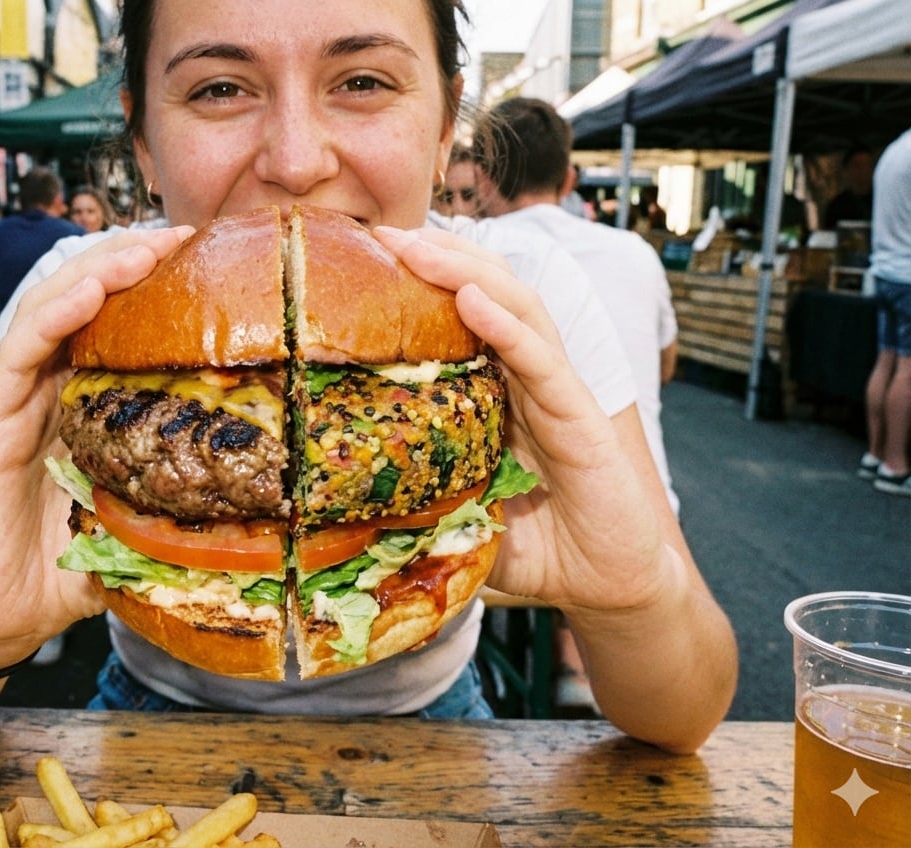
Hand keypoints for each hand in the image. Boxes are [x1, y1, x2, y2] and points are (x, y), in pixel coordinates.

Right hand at [0, 226, 194, 655]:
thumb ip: (180, 506)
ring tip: (143, 245)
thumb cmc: (63, 571)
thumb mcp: (138, 528)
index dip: (154, 292)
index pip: (117, 332)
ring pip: (51, 312)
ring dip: (96, 271)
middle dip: (130, 262)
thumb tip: (262, 508)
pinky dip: (51, 315)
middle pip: (86, 304)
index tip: (204, 262)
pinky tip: (87, 288)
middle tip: (180, 234)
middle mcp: (48, 394)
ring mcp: (15, 404)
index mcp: (84, 410)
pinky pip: (18, 354)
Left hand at [373, 226, 667, 614]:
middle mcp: (527, 381)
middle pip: (485, 294)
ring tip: (418, 246)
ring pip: (517, 310)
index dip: (420, 284)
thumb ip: (414, 501)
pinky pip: (543, 362)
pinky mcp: (582, 420)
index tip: (364, 259)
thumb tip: (338, 508)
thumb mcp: (458, 518)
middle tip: (382, 233)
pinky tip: (473, 299)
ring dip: (466, 271)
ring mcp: (558, 394)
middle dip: (437, 256)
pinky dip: (508, 327)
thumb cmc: (535, 550)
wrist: (608, 587)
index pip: (459, 320)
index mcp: (497, 394)